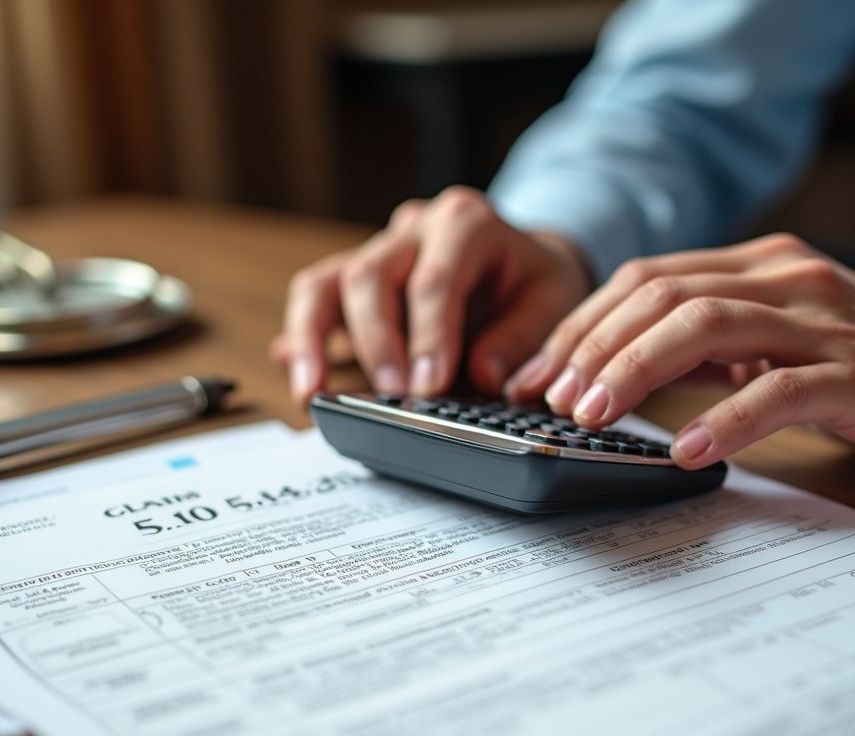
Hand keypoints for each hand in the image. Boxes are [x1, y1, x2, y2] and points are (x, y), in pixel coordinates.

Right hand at [271, 187, 591, 404]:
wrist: (520, 259)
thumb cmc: (532, 281)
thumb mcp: (553, 301)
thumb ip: (522, 337)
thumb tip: (481, 374)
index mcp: (466, 223)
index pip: (435, 279)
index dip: (429, 336)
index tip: (428, 387)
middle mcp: (412, 228)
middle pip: (370, 275)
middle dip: (376, 341)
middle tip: (391, 394)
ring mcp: (377, 251)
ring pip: (325, 283)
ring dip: (313, 340)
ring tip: (312, 392)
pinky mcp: (353, 280)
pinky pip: (315, 302)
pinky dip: (303, 342)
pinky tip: (302, 380)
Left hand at [505, 233, 854, 474]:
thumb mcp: (771, 339)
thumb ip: (706, 343)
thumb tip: (618, 367)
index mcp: (756, 266)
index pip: (646, 281)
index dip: (581, 326)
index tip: (537, 373)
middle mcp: (783, 280)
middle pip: (663, 295)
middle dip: (594, 347)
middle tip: (552, 399)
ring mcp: (822, 324)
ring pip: (708, 325)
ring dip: (637, 370)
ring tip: (594, 417)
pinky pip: (778, 391)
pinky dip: (723, 421)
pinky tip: (684, 452)